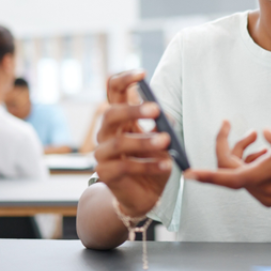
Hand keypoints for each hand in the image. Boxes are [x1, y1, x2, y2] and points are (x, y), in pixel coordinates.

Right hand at [94, 70, 172, 216]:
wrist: (144, 197)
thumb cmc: (153, 163)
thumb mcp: (163, 142)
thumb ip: (162, 127)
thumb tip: (166, 117)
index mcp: (119, 119)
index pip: (113, 91)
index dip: (124, 79)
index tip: (142, 73)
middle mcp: (106, 133)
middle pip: (111, 114)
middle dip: (133, 110)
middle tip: (156, 110)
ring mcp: (103, 154)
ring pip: (119, 142)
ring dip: (145, 141)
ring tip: (166, 141)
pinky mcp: (105, 174)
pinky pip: (126, 167)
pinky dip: (149, 165)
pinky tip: (167, 165)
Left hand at [185, 123, 270, 206]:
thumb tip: (267, 134)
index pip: (234, 178)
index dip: (210, 176)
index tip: (189, 174)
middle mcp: (266, 190)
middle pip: (231, 170)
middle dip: (231, 147)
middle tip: (247, 131)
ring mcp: (266, 197)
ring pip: (236, 174)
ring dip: (240, 154)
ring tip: (257, 140)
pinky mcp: (266, 198)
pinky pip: (243, 180)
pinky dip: (246, 164)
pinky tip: (262, 155)